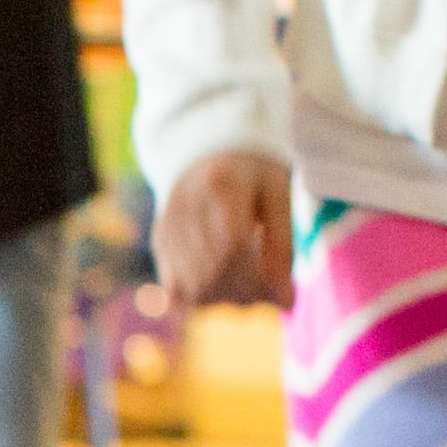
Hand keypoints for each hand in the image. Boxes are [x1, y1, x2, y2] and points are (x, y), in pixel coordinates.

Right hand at [151, 152, 293, 310]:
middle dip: (247, 295)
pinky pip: (175, 290)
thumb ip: (282, 245)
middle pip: (213, 274)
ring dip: (226, 300)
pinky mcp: (160, 242)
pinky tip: (222, 290)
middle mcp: (186, 208)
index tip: (282, 293)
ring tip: (248, 290)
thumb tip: (286, 301)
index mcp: (219, 186)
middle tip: (269, 295)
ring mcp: (168, 227)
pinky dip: (201, 300)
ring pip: (193, 289)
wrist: (208, 145)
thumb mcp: (277, 195)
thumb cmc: (251, 170)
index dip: (259, 280)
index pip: (234, 249)